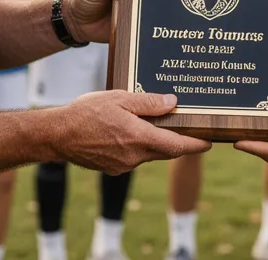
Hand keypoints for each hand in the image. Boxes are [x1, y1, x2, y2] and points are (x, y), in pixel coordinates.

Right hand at [52, 91, 210, 173]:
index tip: (210, 141)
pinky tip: (132, 132)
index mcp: (139, 139)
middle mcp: (134, 157)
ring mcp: (123, 165)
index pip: (177, 146)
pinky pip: (134, 157)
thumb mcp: (120, 99)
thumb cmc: (87, 112)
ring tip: (159, 124)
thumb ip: (148, 103)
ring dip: (157, 142)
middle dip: (179, 142)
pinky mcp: (113, 168)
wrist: (57, 135)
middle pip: (166, 151)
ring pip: (149, 154)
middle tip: (190, 129)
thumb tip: (173, 103)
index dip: (196, 144)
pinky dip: (140, 146)